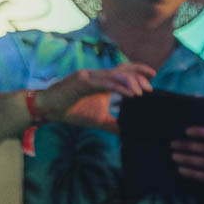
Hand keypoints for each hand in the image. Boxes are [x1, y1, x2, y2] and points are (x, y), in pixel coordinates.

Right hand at [36, 64, 154, 131]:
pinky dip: (117, 87)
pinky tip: (129, 94)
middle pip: (122, 71)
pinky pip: (103, 83)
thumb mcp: (99, 120)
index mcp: (102, 82)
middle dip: (138, 77)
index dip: (138, 70)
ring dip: (130, 83)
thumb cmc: (73, 111)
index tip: (154, 75)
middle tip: (150, 89)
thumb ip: (113, 124)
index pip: (123, 71)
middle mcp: (97, 76)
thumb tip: (127, 134)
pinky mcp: (82, 82)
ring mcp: (89, 77)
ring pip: (114, 75)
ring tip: (142, 93)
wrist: (50, 109)